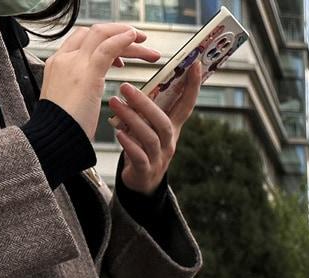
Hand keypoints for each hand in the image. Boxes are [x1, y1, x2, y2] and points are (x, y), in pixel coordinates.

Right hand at [40, 23, 160, 139]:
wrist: (53, 138)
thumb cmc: (63, 128)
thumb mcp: (68, 101)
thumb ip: (78, 89)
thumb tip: (88, 91)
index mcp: (58, 65)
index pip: (81, 40)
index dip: (103, 40)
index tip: (122, 52)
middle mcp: (63, 59)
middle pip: (93, 34)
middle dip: (118, 33)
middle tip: (140, 41)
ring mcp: (74, 64)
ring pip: (102, 36)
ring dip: (127, 37)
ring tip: (147, 46)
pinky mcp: (87, 74)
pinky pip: (107, 48)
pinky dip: (122, 39)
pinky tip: (135, 38)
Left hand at [111, 61, 200, 194]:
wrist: (141, 182)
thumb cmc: (142, 147)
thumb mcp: (148, 126)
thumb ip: (146, 109)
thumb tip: (137, 85)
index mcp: (173, 127)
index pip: (186, 104)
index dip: (192, 86)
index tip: (194, 64)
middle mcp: (169, 142)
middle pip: (164, 122)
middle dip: (146, 104)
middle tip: (125, 86)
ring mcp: (159, 157)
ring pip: (151, 138)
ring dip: (133, 120)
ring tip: (114, 103)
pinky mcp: (146, 171)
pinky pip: (140, 157)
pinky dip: (130, 144)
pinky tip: (119, 134)